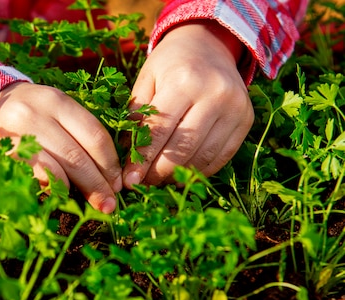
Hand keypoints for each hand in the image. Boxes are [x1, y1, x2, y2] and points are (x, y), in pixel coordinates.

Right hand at [0, 82, 122, 212]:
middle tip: (108, 205)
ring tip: (83, 201)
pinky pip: (31, 180)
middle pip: (77, 157)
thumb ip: (78, 134)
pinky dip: (49, 190)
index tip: (117, 184)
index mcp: (56, 101)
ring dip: (74, 192)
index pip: (95, 135)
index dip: (110, 165)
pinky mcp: (0, 156)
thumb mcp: (55, 110)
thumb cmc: (31, 113)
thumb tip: (108, 175)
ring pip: (56, 172)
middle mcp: (35, 115)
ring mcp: (15, 136)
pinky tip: (55, 194)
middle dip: (97, 186)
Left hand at [124, 21, 254, 187]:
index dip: (142, 160)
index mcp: (184, 80)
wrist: (209, 44)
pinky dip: (199, 170)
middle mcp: (214, 94)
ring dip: (177, 175)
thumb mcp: (146, 80)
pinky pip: (221, 157)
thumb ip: (136, 115)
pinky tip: (181, 174)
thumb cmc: (170, 64)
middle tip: (142, 183)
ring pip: (202, 157)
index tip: (129, 181)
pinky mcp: (246, 120)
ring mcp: (235, 108)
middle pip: (182, 148)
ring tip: (159, 179)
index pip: (159, 130)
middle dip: (158, 172)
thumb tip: (126, 156)